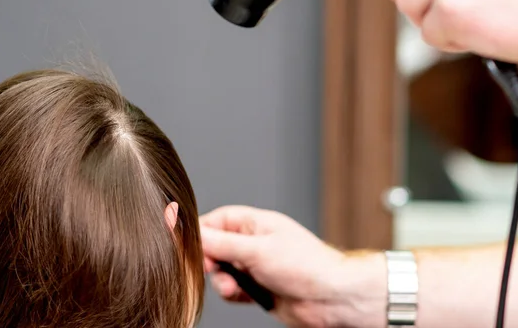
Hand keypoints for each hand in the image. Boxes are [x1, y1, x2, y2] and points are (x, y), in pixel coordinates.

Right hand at [200, 206, 386, 327]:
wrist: (330, 298)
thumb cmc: (305, 265)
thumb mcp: (257, 250)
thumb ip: (222, 243)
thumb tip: (194, 233)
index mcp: (256, 223)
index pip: (218, 220)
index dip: (201, 233)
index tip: (186, 245)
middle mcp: (255, 242)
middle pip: (216, 247)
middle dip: (211, 261)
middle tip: (213, 268)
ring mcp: (257, 265)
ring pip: (223, 270)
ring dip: (222, 280)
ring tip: (234, 285)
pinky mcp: (259, 287)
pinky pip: (234, 289)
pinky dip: (232, 293)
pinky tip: (241, 294)